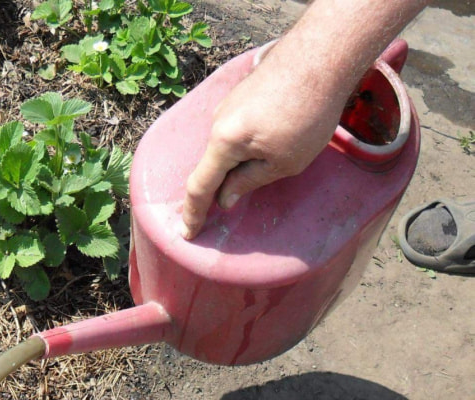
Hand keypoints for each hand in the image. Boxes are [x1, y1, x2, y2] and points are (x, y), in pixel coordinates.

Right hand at [180, 47, 351, 238]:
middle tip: (239, 200)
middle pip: (213, 164)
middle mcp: (218, 122)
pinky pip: (236, 129)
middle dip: (223, 185)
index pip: (200, 186)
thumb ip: (249, 181)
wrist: (321, 56)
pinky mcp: (241, 94)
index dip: (193, 213)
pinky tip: (277, 137)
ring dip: (241, 161)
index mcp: (223, 143)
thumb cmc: (308, 114)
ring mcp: (228, 105)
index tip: (188, 233)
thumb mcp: (284, 162)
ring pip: (226, 145)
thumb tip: (225, 198)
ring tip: (278, 157)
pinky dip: (247, 143)